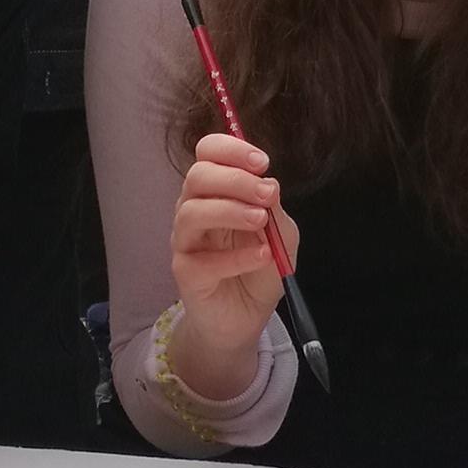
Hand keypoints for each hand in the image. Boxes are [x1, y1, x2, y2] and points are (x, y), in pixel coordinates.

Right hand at [169, 133, 298, 367]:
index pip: (208, 154)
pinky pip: (203, 260)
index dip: (231, 150)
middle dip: (235, 180)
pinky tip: (262, 257)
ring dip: (231, 211)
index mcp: (216, 191)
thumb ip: (274, 209)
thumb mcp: (282, 235)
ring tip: (261, 223)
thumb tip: (268, 183)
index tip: (262, 162)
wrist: (246, 317)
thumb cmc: (259, 269)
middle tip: (267, 194)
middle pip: (197, 177)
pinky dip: (236, 256)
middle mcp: (195, 209)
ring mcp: (186, 241)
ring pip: (192, 213)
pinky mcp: (185, 273)